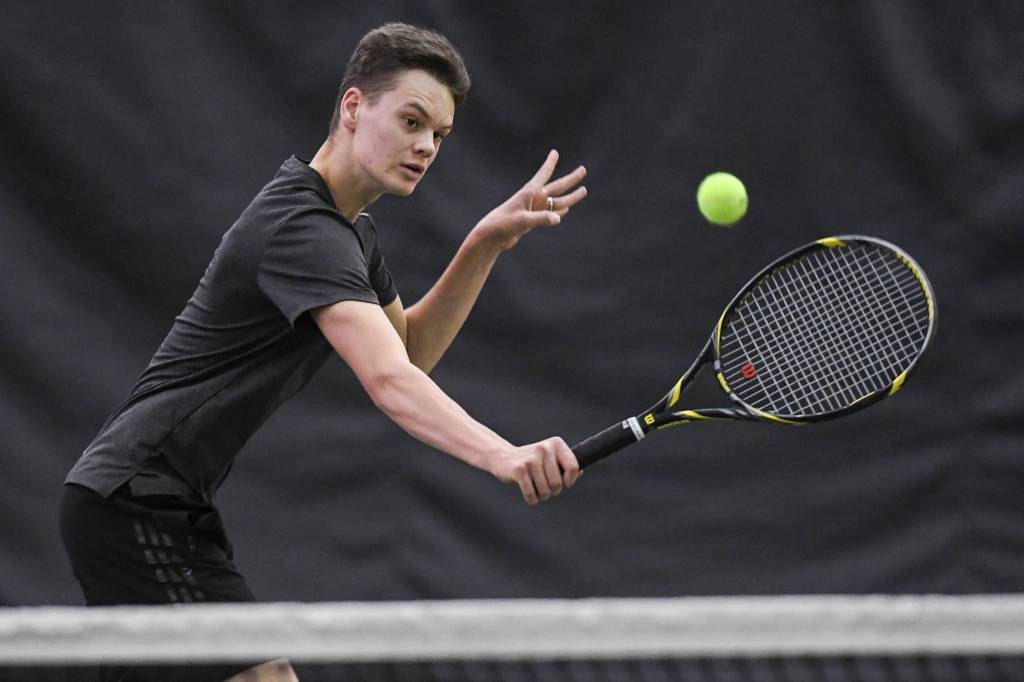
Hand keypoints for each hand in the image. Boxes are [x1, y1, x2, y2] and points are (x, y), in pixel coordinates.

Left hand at [472, 150, 587, 250]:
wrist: (491, 237)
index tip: (555, 152)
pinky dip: (559, 211)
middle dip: (571, 179)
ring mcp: (534, 210)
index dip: (549, 163)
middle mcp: (533, 199)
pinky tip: (566, 211)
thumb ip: (540, 218)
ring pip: (557, 202)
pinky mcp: (532, 221)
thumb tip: (558, 218)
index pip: (543, 175)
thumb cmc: (503, 225)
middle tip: (583, 170)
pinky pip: (550, 214)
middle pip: (557, 187)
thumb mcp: (523, 221)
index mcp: (529, 193)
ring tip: (583, 191)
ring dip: (570, 197)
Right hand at [489, 437, 580, 505]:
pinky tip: (529, 494)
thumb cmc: (532, 461)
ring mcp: (531, 459)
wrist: (504, 457)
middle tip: (545, 486)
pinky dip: (532, 499)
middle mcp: (544, 448)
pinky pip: (531, 494)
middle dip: (553, 491)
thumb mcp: (550, 457)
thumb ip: (566, 464)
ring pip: (545, 491)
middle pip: (558, 483)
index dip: (570, 480)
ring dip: (542, 495)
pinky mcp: (519, 469)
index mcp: (556, 444)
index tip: (564, 482)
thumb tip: (580, 472)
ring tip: (536, 488)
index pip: (573, 467)